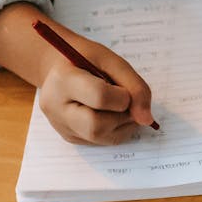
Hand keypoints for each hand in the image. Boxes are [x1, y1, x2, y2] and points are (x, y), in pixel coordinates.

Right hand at [0, 2, 154, 145]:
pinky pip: (101, 142)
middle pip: (96, 126)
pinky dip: (115, 129)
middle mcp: (55, 107)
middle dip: (121, 115)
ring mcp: (60, 125)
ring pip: (101, 137)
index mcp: (62, 80)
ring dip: (122, 123)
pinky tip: (110, 112)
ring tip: (118, 104)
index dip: (123, 96)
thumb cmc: (87, 60)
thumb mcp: (112, 61)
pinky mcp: (69, 136)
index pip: (99, 97)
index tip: (124, 89)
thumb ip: (135, 86)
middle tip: (124, 100)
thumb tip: (146, 119)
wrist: (61, 67)